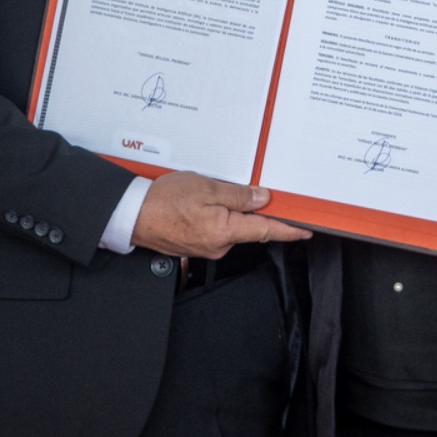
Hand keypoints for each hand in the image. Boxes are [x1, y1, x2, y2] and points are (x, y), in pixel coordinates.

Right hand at [130, 172, 310, 259]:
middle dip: (244, 208)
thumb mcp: (207, 188)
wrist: (131, 215)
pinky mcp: (195, 246)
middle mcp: (218, 245)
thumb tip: (263, 199)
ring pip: (228, 226)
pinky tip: (194, 205)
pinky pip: (213, 229)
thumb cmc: (164, 200)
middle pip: (246, 226)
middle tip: (226, 189)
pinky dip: (211, 216)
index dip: (288, 230)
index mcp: (225, 231)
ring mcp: (206, 248)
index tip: (305, 231)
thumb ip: (238, 195)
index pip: (266, 231)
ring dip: (224, 211)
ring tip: (200, 195)